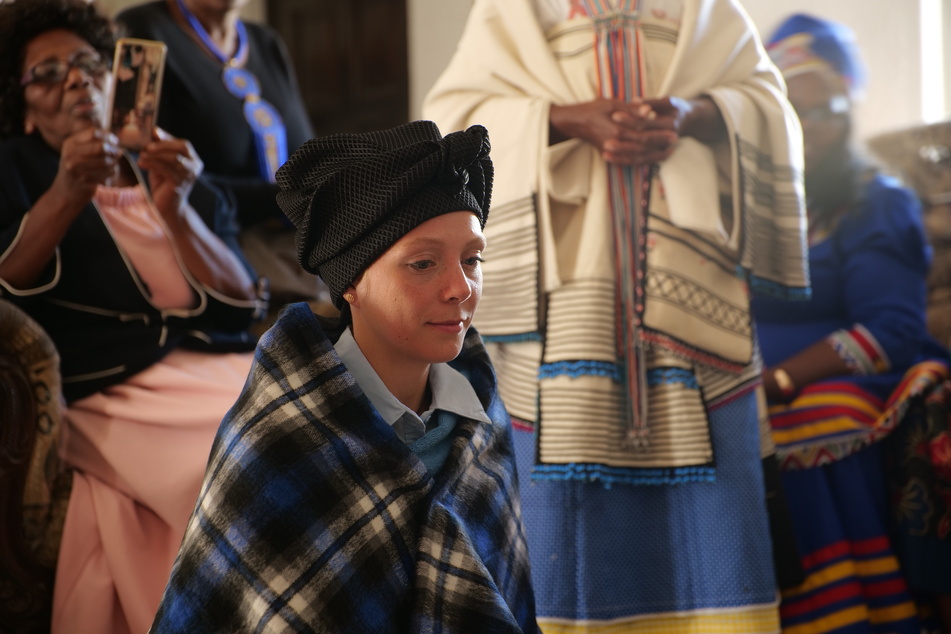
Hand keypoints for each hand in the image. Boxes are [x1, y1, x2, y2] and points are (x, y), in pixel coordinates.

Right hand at [51, 128, 120, 204]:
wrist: (66, 190)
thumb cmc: (77, 167)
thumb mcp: (78, 150)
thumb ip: (94, 142)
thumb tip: (116, 139)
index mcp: (70, 143)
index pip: (94, 133)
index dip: (108, 136)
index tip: (114, 141)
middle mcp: (70, 154)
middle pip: (101, 146)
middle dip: (113, 150)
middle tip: (116, 153)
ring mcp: (76, 169)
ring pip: (106, 161)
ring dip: (114, 162)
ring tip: (113, 163)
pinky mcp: (84, 181)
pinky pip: (107, 173)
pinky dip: (111, 172)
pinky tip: (108, 172)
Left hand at [137, 127, 202, 219]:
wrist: (168, 208)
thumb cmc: (164, 184)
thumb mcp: (161, 163)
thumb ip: (160, 149)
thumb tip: (154, 130)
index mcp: (193, 160)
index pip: (184, 144)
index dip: (168, 138)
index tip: (153, 132)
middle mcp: (195, 167)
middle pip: (182, 148)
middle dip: (163, 145)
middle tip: (147, 146)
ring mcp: (189, 176)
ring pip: (173, 159)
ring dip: (155, 156)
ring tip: (141, 156)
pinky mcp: (180, 185)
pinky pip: (166, 170)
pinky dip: (152, 164)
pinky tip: (142, 164)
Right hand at [550, 98, 677, 165]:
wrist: (575, 122)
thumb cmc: (593, 109)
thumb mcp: (612, 103)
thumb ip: (631, 109)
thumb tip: (649, 111)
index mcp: (617, 129)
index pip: (644, 133)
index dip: (660, 133)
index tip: (674, 132)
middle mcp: (616, 142)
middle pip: (644, 147)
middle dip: (660, 144)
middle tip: (675, 141)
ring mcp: (612, 151)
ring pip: (637, 157)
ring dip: (654, 155)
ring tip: (667, 152)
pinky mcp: (610, 155)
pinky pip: (628, 161)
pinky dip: (642, 161)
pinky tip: (652, 158)